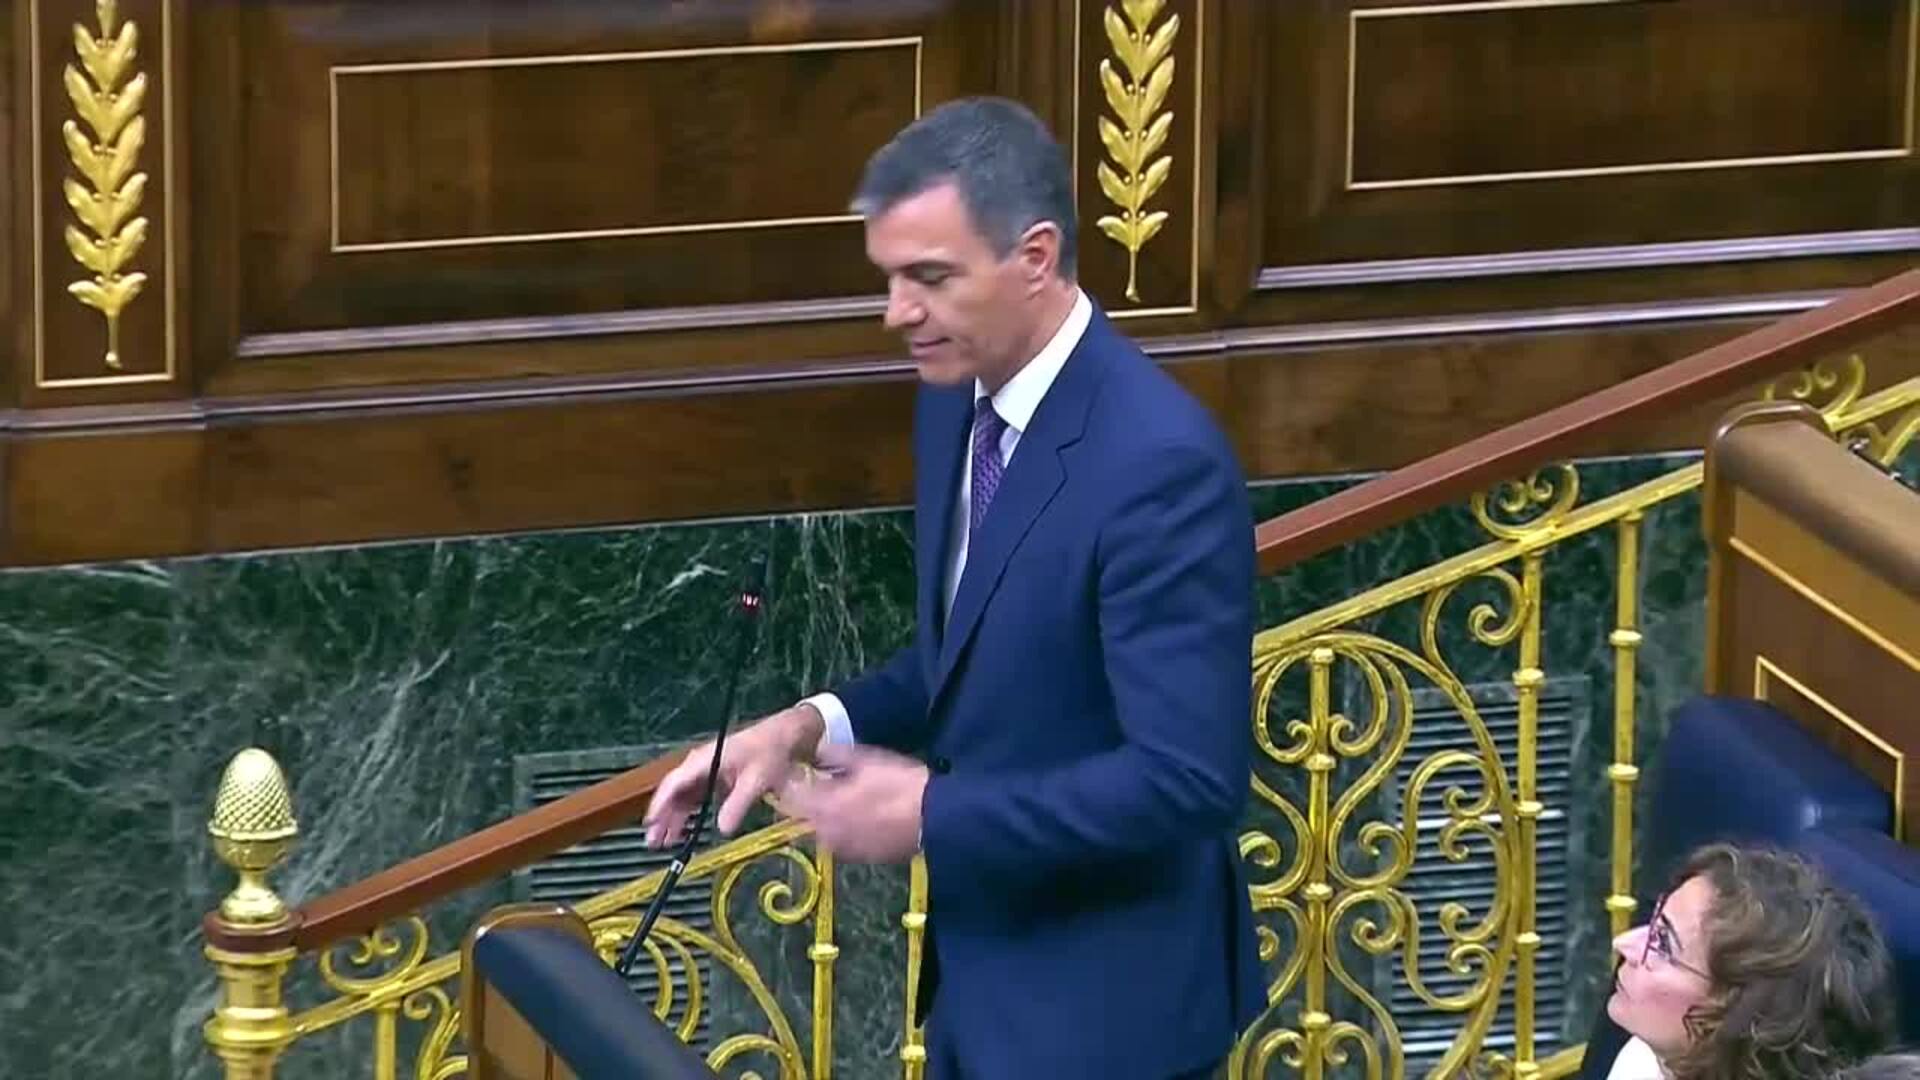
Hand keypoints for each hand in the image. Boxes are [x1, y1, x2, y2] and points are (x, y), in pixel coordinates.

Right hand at [643, 704, 823, 846]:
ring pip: (682, 798)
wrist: (783, 736)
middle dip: (662, 818)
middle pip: (673, 793)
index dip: (660, 804)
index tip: (651, 823)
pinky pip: (694, 798)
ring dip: (673, 819)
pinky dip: (687, 815)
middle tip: (652, 843)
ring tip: (663, 843)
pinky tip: (683, 832)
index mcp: (704, 761)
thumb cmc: (768, 753)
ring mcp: (706, 771)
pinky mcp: (714, 778)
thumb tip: (722, 829)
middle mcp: (699, 765)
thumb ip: (738, 805)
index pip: (674, 783)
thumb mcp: (756, 781)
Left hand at [776, 742, 927, 862]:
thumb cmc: (900, 784)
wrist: (935, 819)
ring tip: (842, 799)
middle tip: (820, 782)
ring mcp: (843, 850)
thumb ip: (833, 755)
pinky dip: (842, 830)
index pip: (788, 796)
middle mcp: (825, 834)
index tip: (793, 769)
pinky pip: (840, 842)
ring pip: (820, 831)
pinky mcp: (860, 859)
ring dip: (823, 816)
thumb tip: (813, 752)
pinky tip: (859, 817)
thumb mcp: (867, 759)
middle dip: (806, 799)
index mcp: (822, 807)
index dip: (788, 780)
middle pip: (801, 816)